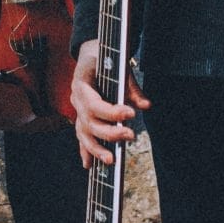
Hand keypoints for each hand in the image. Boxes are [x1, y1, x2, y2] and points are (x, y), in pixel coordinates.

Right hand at [70, 42, 149, 167]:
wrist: (91, 56)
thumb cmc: (107, 61)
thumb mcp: (120, 68)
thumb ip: (132, 88)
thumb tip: (146, 105)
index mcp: (81, 84)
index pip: (95, 104)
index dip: (112, 112)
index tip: (130, 113)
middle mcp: (76, 100)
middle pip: (89, 123)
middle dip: (110, 133)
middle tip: (131, 135)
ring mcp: (78, 111)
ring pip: (83, 134)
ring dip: (96, 149)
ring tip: (111, 160)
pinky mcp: (82, 119)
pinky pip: (81, 137)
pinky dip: (86, 151)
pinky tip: (89, 166)